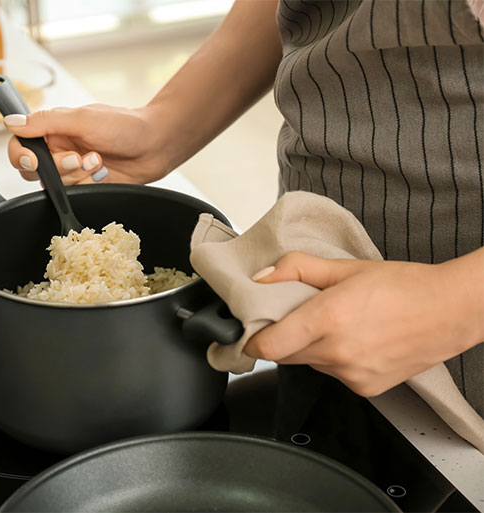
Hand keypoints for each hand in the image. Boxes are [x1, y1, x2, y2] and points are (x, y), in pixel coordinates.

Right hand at [4, 104, 170, 184]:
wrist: (155, 145)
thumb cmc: (125, 125)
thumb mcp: (83, 118)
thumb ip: (45, 121)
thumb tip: (11, 122)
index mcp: (53, 128)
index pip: (19, 144)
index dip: (21, 155)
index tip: (34, 160)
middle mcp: (58, 149)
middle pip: (33, 169)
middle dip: (56, 167)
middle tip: (77, 158)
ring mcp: (71, 169)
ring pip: (53, 184)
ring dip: (76, 174)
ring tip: (97, 161)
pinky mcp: (84, 185)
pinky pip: (72, 193)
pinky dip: (87, 183)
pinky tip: (102, 172)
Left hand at [243, 251, 483, 396]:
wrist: (451, 310)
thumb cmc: (403, 285)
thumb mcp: (344, 268)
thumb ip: (296, 269)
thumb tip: (262, 276)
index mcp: (326, 319)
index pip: (268, 346)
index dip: (252, 341)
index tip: (249, 331)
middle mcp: (337, 353)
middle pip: (284, 356)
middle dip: (281, 339)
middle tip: (295, 318)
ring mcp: (352, 375)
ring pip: (309, 365)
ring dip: (310, 349)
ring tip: (335, 325)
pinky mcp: (365, 389)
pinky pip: (333, 375)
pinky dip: (334, 361)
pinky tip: (355, 341)